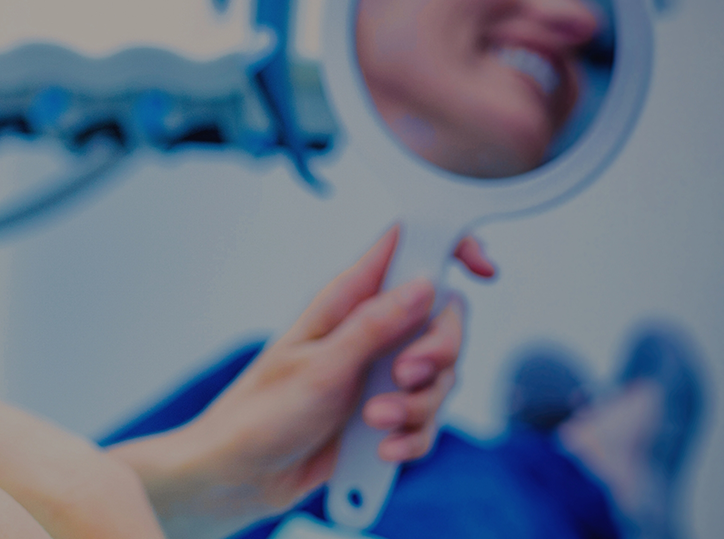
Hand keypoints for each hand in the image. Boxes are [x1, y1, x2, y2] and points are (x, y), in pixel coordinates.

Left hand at [109, 226, 494, 538]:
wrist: (242, 476)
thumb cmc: (261, 414)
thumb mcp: (320, 367)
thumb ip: (374, 326)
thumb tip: (424, 284)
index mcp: (346, 301)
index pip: (407, 249)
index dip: (451, 247)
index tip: (480, 267)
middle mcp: (370, 332)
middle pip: (443, 320)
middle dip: (437, 353)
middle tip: (403, 377)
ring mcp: (380, 375)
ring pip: (441, 377)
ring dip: (418, 406)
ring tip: (374, 423)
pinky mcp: (385, 415)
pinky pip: (427, 421)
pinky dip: (412, 438)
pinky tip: (382, 450)